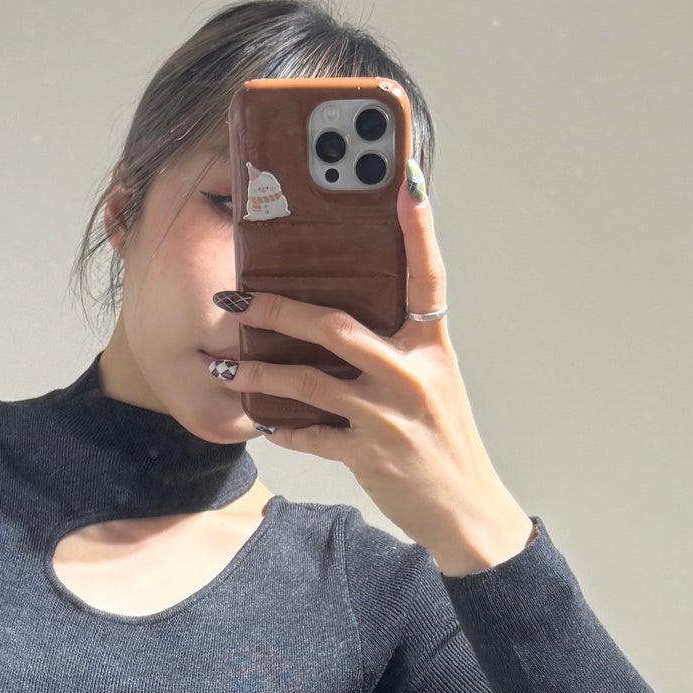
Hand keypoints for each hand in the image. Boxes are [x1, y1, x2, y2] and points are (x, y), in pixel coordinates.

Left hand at [216, 160, 536, 575]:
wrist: (465, 509)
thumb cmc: (442, 441)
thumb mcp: (434, 382)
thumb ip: (398, 346)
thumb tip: (343, 315)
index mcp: (432, 347)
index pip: (429, 276)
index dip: (420, 228)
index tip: (408, 182)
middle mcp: (412, 374)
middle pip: (335, 326)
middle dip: (278, 308)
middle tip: (237, 296)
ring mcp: (389, 415)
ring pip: (308, 382)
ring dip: (260, 371)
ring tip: (228, 364)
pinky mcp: (369, 454)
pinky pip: (311, 434)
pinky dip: (283, 428)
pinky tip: (264, 422)